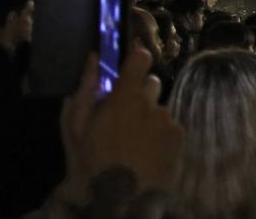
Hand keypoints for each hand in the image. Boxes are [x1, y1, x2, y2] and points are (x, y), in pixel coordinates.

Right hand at [57, 46, 184, 203]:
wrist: (120, 198)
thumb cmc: (91, 162)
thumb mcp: (76, 128)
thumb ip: (85, 89)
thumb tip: (92, 57)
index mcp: (124, 98)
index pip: (140, 59)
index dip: (137, 60)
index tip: (132, 67)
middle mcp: (151, 104)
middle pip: (151, 84)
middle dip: (140, 95)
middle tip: (125, 119)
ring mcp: (168, 120)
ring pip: (159, 109)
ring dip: (149, 119)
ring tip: (134, 144)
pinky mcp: (179, 135)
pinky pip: (170, 126)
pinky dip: (160, 135)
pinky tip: (148, 152)